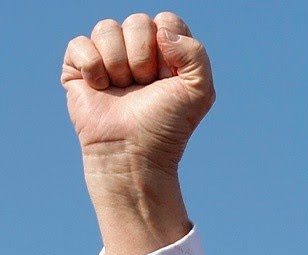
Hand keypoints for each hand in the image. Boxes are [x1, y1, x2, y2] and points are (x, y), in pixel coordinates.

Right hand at [62, 12, 213, 254]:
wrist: (133, 152)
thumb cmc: (167, 125)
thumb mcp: (199, 91)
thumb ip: (196, 53)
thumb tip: (161, 31)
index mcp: (168, 50)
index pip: (166, 20)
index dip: (167, 47)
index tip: (168, 76)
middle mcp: (138, 49)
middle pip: (137, 21)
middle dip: (142, 56)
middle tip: (144, 85)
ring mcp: (108, 56)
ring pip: (107, 28)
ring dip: (118, 63)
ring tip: (123, 89)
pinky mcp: (79, 66)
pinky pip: (79, 43)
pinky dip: (92, 67)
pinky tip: (100, 88)